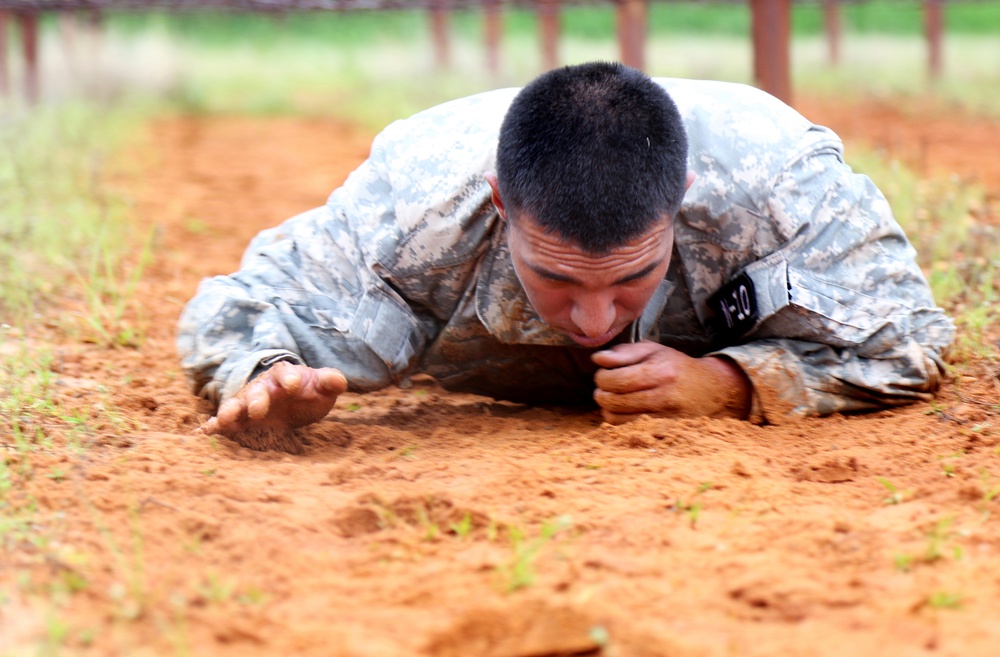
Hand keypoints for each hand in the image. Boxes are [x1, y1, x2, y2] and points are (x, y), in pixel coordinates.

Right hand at [198, 361, 347, 444]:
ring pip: (235, 405)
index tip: (295, 385)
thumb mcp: (320, 388)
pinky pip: (222, 423)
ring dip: (230, 411)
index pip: (285, 372)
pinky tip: (204, 434)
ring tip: (225, 420)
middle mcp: (261, 389)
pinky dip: (213, 428)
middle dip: (256, 399)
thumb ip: (329, 382)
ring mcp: (246, 405)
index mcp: (284, 377)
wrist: (290, 403)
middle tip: (259, 410)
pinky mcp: (238, 422)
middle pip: (256, 391)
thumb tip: (340, 381)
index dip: (290, 378)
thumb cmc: (307, 394)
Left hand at [592, 341, 750, 423]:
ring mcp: (660, 414)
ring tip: (609, 395)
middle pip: (613, 400)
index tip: (603, 371)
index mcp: (659, 371)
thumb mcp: (653, 350)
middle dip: (600, 391)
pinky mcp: (659, 427)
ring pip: (616, 416)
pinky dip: (615, 417)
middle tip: (604, 384)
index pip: (616, 380)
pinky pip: (625, 425)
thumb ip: (624, 352)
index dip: (601, 376)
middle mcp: (661, 394)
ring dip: (605, 406)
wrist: (708, 389)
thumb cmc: (675, 365)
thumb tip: (598, 358)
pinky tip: (620, 407)